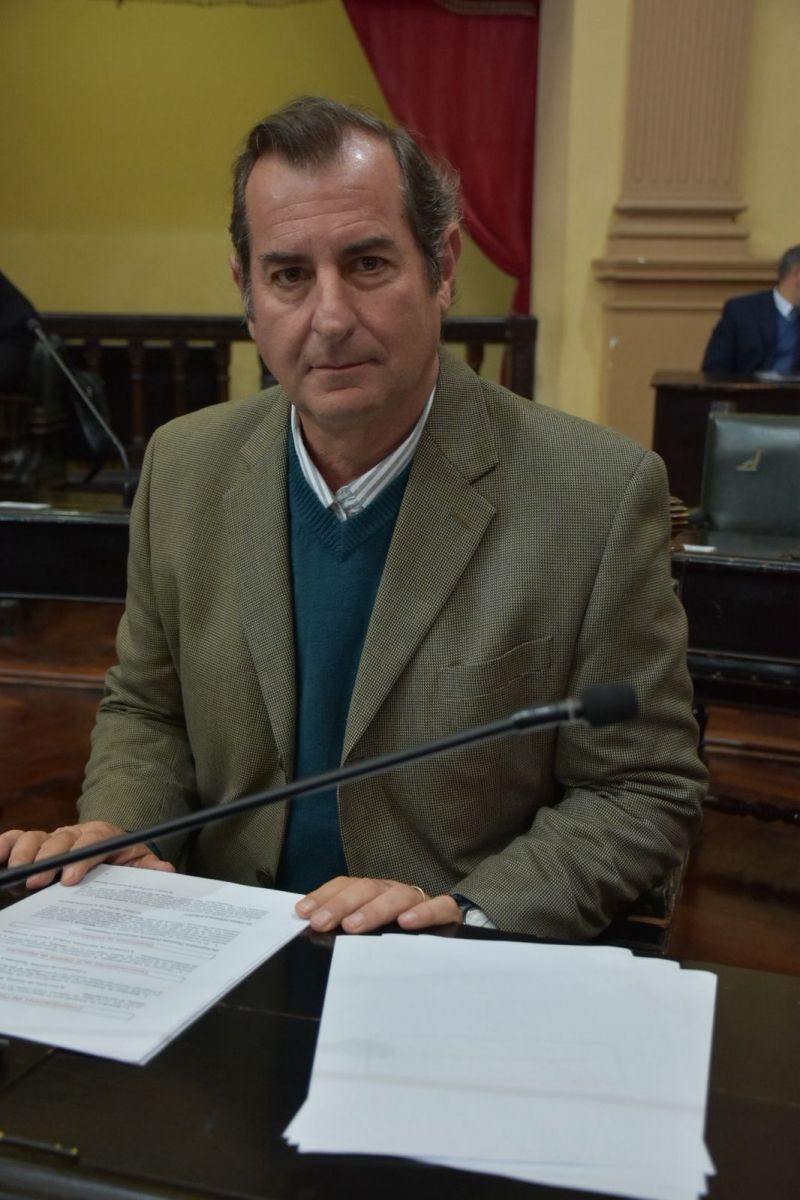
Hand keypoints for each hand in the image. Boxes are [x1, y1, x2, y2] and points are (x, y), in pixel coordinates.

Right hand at [0, 822, 175, 889]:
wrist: (110, 850)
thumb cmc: (122, 861)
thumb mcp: (138, 865)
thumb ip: (149, 870)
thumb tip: (166, 871)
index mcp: (104, 836)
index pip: (92, 842)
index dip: (81, 860)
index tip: (71, 880)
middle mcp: (75, 833)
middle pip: (60, 840)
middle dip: (49, 860)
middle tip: (38, 883)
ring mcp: (53, 838)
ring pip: (35, 837)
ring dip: (24, 854)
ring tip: (15, 875)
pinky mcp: (34, 844)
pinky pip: (15, 838)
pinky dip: (3, 846)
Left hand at [295, 876, 461, 933]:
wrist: (449, 934)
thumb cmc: (399, 936)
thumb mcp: (368, 929)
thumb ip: (343, 927)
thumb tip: (310, 928)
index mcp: (373, 892)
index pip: (346, 885)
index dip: (324, 896)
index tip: (303, 912)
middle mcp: (393, 891)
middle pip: (366, 889)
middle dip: (340, 904)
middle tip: (321, 922)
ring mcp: (419, 900)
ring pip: (397, 897)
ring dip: (373, 910)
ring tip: (353, 926)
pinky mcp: (447, 914)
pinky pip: (439, 907)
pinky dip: (423, 913)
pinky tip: (406, 923)